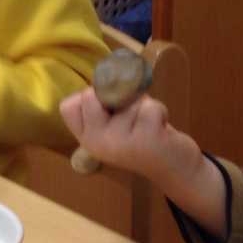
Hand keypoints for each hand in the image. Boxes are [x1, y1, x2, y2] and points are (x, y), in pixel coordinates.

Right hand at [58, 89, 205, 193]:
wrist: (175, 169)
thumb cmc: (142, 138)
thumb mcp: (115, 124)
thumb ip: (104, 104)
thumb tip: (110, 72)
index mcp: (86, 138)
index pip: (68, 105)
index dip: (90, 97)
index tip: (109, 109)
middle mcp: (96, 142)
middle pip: (89, 94)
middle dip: (115, 95)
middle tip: (129, 115)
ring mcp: (120, 142)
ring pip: (126, 97)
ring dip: (142, 104)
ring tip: (148, 124)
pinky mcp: (146, 139)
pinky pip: (150, 106)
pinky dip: (159, 111)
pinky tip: (160, 129)